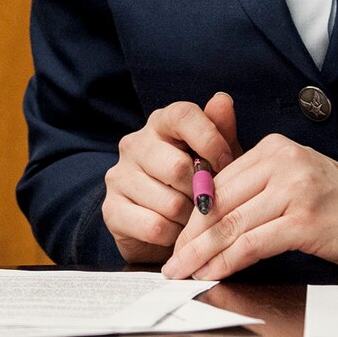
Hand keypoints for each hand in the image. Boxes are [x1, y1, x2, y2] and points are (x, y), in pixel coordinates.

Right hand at [103, 93, 242, 262]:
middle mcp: (134, 144)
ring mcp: (118, 176)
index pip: (183, 115)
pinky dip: (173, 237)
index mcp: (161, 123)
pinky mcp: (111, 209)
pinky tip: (174, 232)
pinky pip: (155, 227)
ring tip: (191, 219)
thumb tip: (222, 99)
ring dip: (189, 220)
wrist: (168, 231)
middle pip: (178, 167)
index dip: (210, 140)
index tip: (226, 164)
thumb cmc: (198, 186)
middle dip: (202, 193)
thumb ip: (221, 131)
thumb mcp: (217, 160)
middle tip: (208, 202)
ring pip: (170, 203)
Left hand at [160, 133, 337, 278]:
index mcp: (274, 149)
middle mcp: (281, 162)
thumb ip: (259, 188)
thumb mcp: (298, 183)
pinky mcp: (306, 221)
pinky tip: (211, 275)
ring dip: (200, 254)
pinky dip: (226, 262)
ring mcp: (294, 190)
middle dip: (189, 236)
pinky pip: (252, 244)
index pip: (218, 181)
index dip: (191, 213)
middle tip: (168, 262)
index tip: (174, 237)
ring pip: (231, 224)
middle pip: (218, 202)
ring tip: (180, 274)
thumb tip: (211, 213)